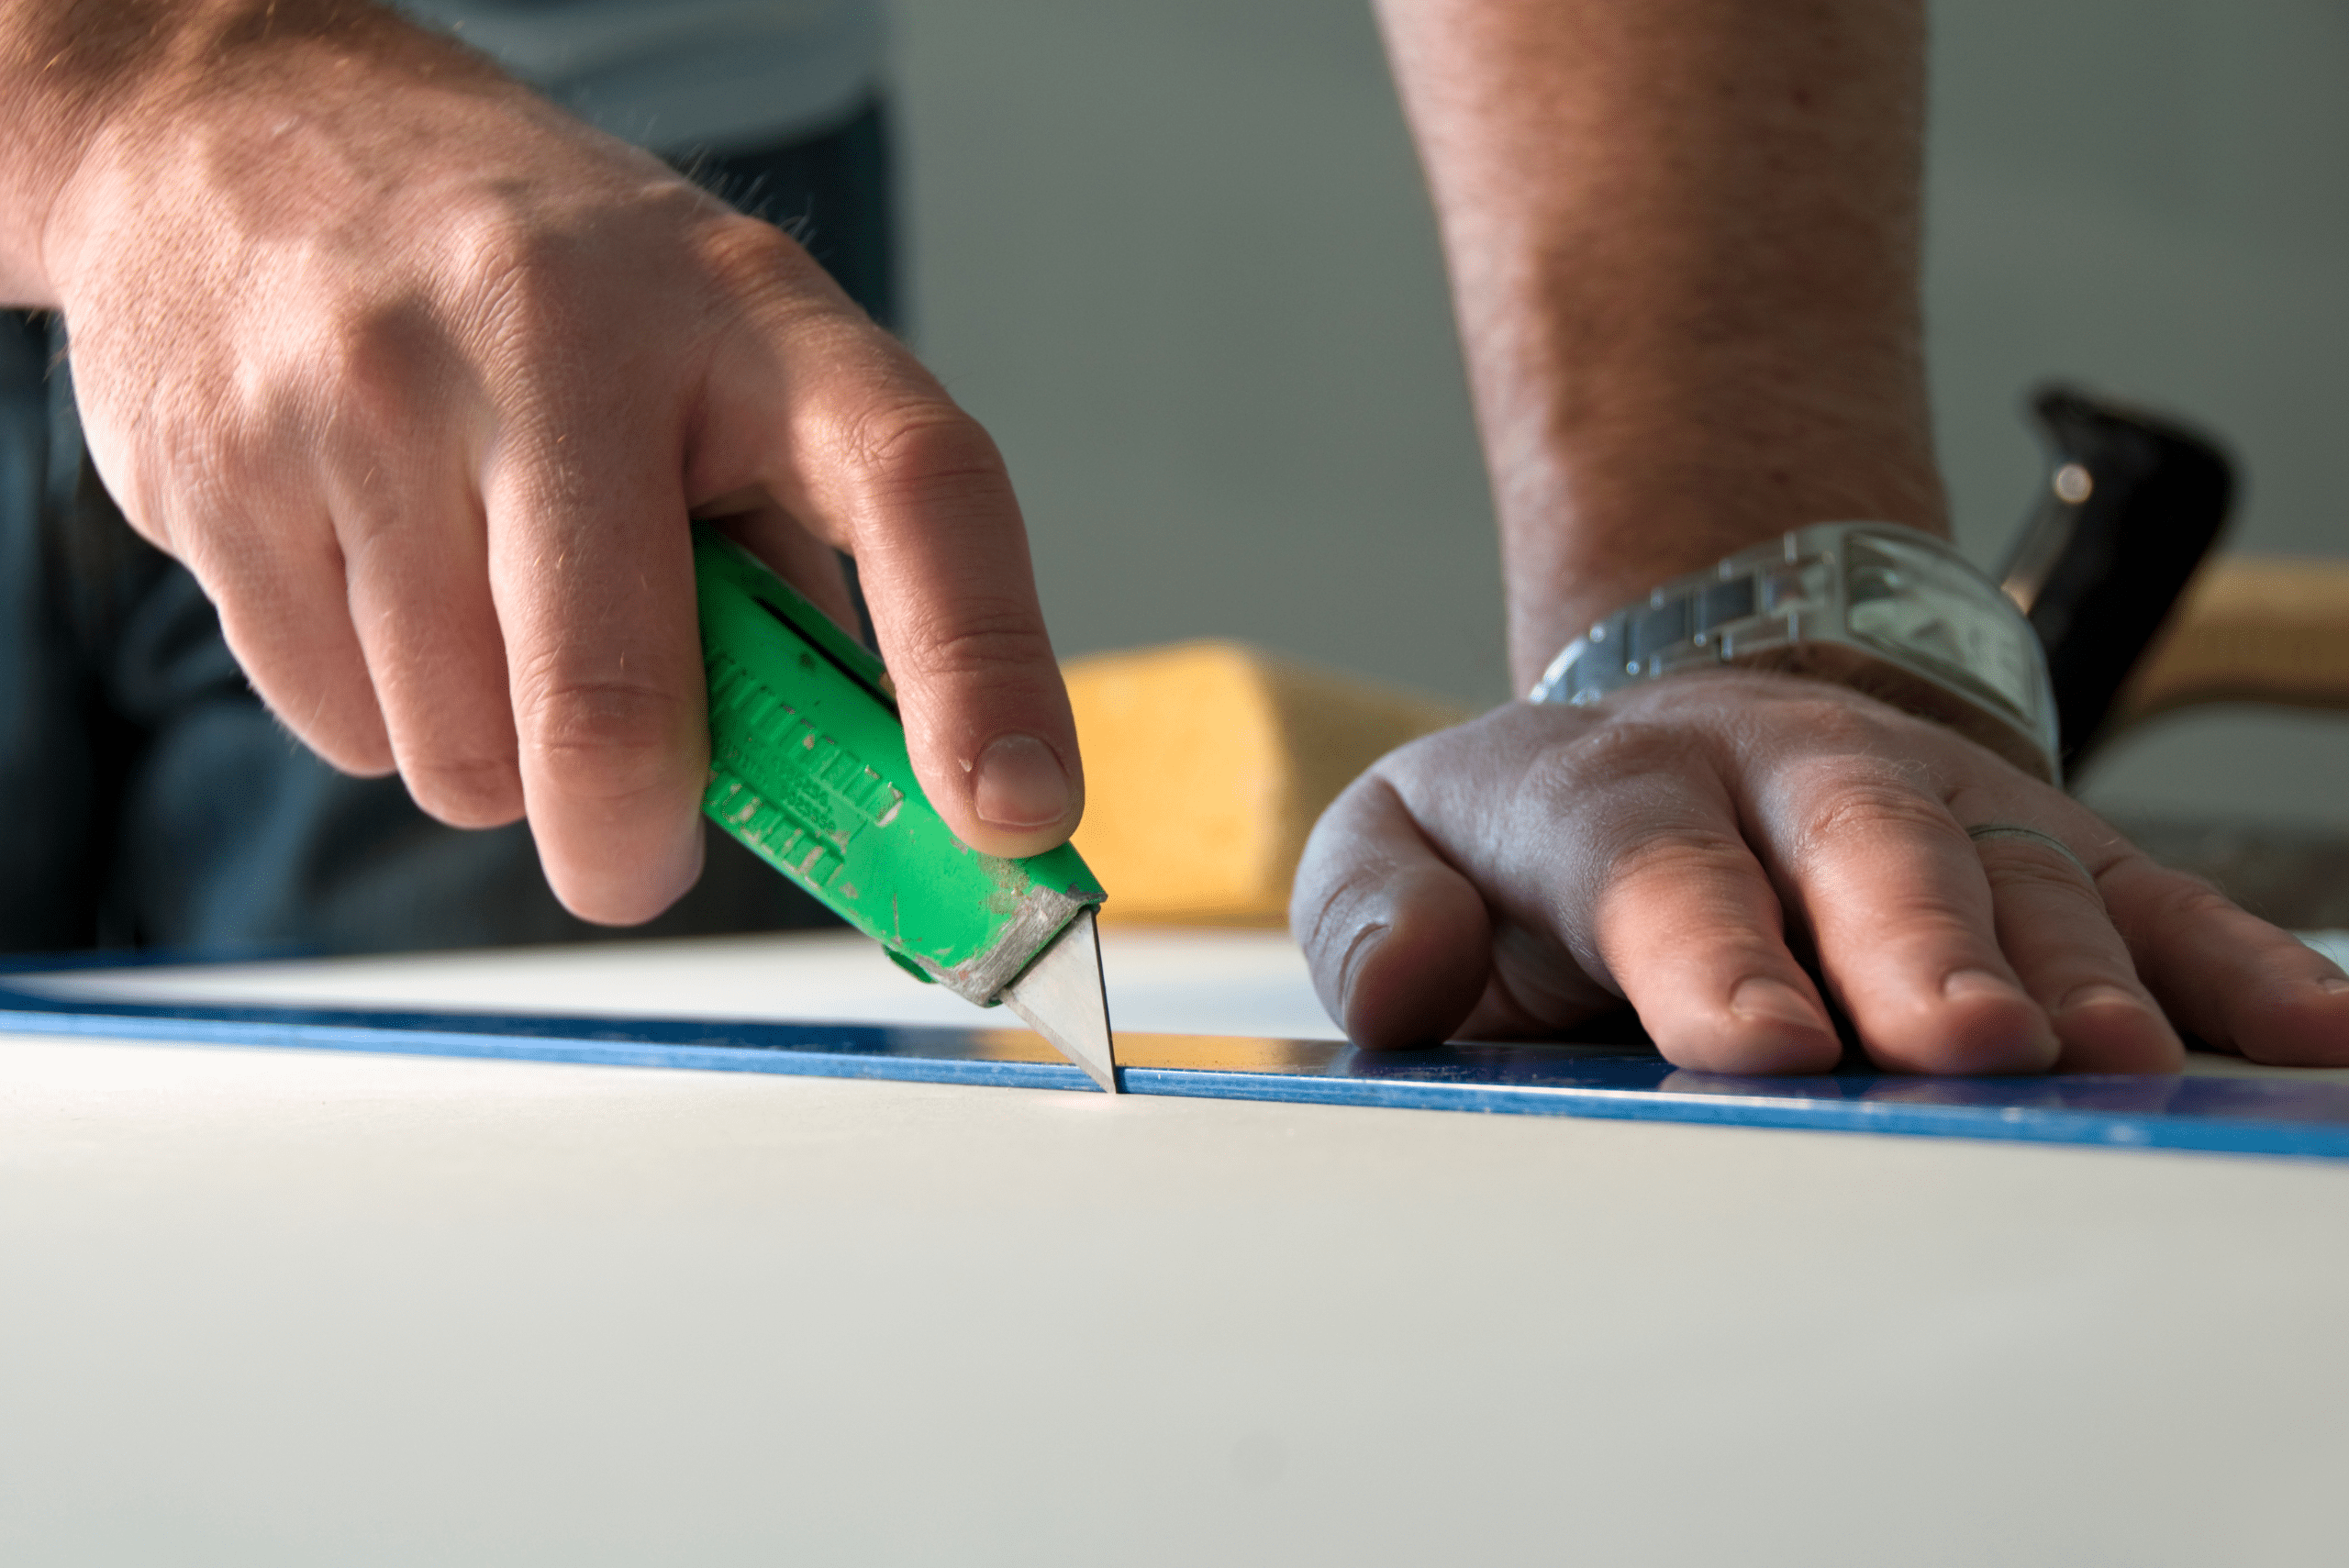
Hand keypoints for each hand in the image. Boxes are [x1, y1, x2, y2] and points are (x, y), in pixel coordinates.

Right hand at [23, 11, 1079, 922]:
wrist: (239, 129)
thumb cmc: (539, 291)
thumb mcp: (715, 364)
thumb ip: (797, 573)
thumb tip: (889, 806)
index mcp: (749, 309)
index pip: (919, 487)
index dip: (986, 668)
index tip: (1018, 818)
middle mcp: (563, 335)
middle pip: (621, 709)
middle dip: (638, 842)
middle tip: (640, 846)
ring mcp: (374, 394)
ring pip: (465, 762)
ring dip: (498, 761)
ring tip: (485, 609)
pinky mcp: (222, 469)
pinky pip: (340, 733)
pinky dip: (382, 720)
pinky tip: (379, 579)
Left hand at [1292, 669, 2348, 1071]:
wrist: (1679, 736)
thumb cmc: (1531, 841)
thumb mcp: (1407, 845)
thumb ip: (1380, 914)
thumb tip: (1411, 982)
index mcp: (1608, 790)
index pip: (1651, 863)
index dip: (1708, 950)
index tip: (1764, 1049)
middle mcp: (1780, 776)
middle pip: (1859, 841)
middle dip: (1917, 942)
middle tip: (1965, 1042)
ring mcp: (1923, 798)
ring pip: (2015, 869)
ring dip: (2075, 969)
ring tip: (2121, 1063)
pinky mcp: (2030, 838)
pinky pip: (2146, 894)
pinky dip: (2229, 964)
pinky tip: (2304, 1037)